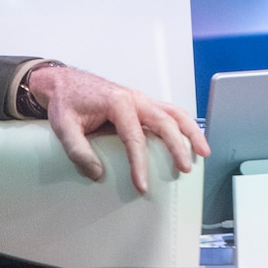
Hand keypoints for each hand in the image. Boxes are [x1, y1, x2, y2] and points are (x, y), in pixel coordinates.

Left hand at [25, 64, 209, 194]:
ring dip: (191, 131)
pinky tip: (190, 140)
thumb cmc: (66, 101)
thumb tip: (98, 173)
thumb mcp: (64, 127)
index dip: (139, 163)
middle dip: (177, 146)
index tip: (142, 185)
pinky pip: (169, 112)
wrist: (64, 82)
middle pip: (165, 121)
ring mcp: (141, 99)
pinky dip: (183, 126)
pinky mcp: (142, 103)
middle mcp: (134, 98)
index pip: (134, 136)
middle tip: (184, 169)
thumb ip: (78, 151)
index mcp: (117, 102)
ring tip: (203, 152)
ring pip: (174, 112)